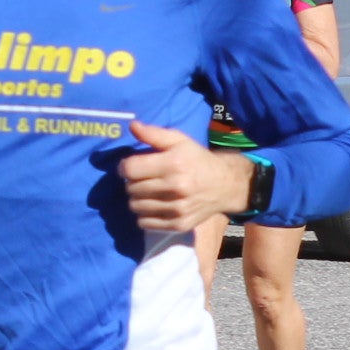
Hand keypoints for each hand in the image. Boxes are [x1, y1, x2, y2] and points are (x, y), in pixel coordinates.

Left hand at [119, 119, 245, 230]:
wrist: (225, 185)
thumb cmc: (198, 160)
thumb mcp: (180, 141)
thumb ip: (154, 134)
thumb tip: (132, 126)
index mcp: (174, 164)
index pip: (131, 169)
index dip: (124, 167)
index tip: (129, 166)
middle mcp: (176, 188)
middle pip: (131, 188)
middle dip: (132, 182)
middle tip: (142, 179)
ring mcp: (177, 209)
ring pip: (135, 206)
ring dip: (137, 199)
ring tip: (147, 192)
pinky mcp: (178, 224)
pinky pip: (144, 223)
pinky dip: (144, 215)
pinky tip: (153, 206)